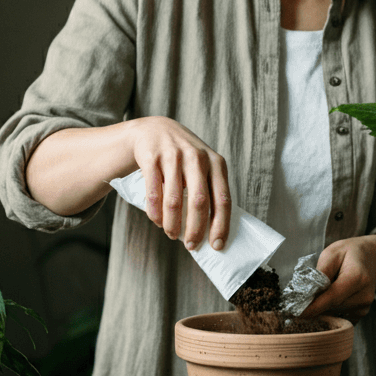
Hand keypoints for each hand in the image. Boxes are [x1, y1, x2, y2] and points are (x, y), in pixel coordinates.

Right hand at [129, 116, 231, 251]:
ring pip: (174, 200)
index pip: (223, 199)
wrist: (155, 129)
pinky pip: (153, 193)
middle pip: (199, 202)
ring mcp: (173, 156)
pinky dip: (155, 213)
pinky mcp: (152, 158)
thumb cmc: (185, 156)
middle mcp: (197, 158)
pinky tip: (158, 222)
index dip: (221, 225)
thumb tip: (215, 229)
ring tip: (172, 234)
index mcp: (216, 163)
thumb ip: (211, 189)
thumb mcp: (204, 166)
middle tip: (192, 246)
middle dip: (196, 229)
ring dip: (173, 224)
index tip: (217, 245)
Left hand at [302, 233, 375, 324]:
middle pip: (330, 307)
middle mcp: (364, 296)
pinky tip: (328, 298)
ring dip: (321, 307)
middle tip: (297, 299)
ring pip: (333, 313)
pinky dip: (329, 310)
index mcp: (358, 277)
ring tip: (319, 291)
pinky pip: (338, 317)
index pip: (331, 297)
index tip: (293, 313)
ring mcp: (364, 307)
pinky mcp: (360, 314)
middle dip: (313, 305)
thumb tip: (307, 293)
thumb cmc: (349, 253)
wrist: (372, 259)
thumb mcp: (332, 253)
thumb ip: (321, 272)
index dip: (312, 307)